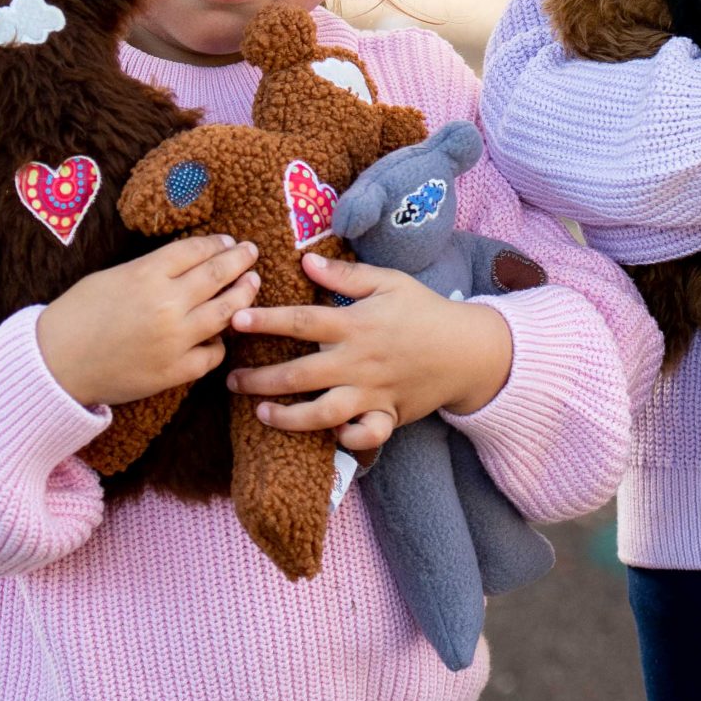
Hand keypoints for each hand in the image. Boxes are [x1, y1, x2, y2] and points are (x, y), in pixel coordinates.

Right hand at [36, 234, 261, 407]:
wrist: (54, 364)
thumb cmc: (78, 314)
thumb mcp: (112, 276)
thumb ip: (152, 268)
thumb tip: (189, 259)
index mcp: (147, 274)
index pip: (197, 250)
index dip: (217, 244)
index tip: (228, 241)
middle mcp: (167, 303)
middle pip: (219, 275)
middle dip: (240, 260)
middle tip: (252, 253)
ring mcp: (175, 339)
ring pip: (227, 312)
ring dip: (244, 295)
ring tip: (252, 284)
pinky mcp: (175, 371)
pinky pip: (213, 354)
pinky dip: (220, 343)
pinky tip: (220, 335)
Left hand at [224, 251, 515, 452]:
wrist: (468, 348)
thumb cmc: (424, 310)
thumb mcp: (389, 281)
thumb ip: (346, 276)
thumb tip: (306, 261)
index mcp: (357, 324)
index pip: (303, 322)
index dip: (267, 321)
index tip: (235, 320)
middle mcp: (359, 361)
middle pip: (301, 373)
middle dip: (261, 379)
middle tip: (231, 380)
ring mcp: (373, 391)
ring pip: (323, 412)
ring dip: (288, 416)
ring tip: (262, 413)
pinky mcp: (388, 414)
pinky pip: (364, 435)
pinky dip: (345, 439)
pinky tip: (325, 436)